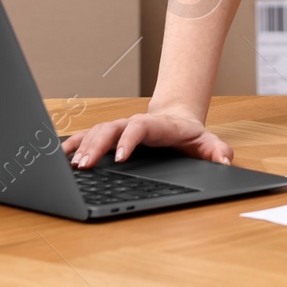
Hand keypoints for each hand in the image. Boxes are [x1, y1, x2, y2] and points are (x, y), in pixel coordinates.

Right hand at [61, 108, 233, 167]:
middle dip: (97, 146)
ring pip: (98, 132)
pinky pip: (90, 136)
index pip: (139, 127)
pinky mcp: (112, 135)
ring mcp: (121, 128)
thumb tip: (225, 161)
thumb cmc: (190, 136)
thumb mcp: (208, 142)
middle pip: (112, 129)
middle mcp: (134, 124)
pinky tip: (61, 155)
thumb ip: (218, 151)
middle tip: (85, 165)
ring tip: (72, 165)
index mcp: (156, 126)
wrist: (178, 121)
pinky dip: (75, 143)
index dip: (128, 140)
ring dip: (84, 146)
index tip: (120, 157)